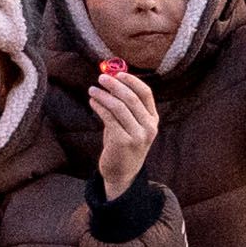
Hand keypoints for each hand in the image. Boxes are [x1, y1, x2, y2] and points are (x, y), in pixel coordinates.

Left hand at [89, 60, 158, 198]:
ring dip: (103, 96)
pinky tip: (92, 103)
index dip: (132, 81)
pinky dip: (99, 107)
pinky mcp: (123, 142)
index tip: (117, 73)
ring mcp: (138, 136)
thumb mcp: (129, 124)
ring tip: (92, 90)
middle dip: (115, 85)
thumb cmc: (123, 144)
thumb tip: (110, 81)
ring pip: (119, 107)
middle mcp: (149, 127)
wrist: (122, 173)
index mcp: (153, 120)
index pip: (146, 94)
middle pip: (132, 98)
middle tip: (101, 78)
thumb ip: (123, 106)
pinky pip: (109, 118)